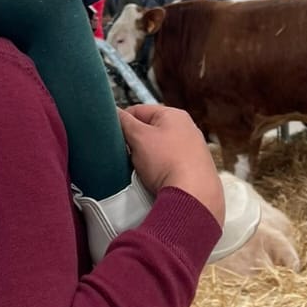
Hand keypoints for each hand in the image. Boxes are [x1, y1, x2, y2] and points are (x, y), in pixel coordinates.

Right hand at [118, 105, 224, 228]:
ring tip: (141, 170)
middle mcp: (187, 130)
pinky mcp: (194, 170)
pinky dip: (159, 172)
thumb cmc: (171, 164)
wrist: (193, 196)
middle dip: (135, 143)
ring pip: (158, 151)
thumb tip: (115, 114)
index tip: (113, 134)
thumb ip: (123, 122)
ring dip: (146, 159)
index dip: (122, 121)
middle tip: (127, 154)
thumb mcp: (138, 137)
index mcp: (174, 115)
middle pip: (149, 131)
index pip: (138, 110)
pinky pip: (168, 167)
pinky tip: (155, 180)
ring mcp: (192, 151)